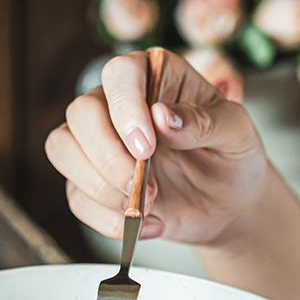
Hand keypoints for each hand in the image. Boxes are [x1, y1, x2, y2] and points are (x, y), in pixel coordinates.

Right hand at [45, 48, 267, 246]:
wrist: (228, 206)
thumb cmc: (231, 158)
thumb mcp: (235, 134)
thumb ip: (204, 122)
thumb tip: (162, 117)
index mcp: (154, 78)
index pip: (119, 74)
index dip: (125, 108)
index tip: (147, 146)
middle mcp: (118, 107)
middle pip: (80, 114)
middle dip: (108, 158)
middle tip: (144, 187)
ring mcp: (100, 146)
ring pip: (64, 151)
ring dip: (100, 188)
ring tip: (146, 206)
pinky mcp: (93, 185)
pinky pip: (77, 199)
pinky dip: (108, 220)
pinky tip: (147, 224)